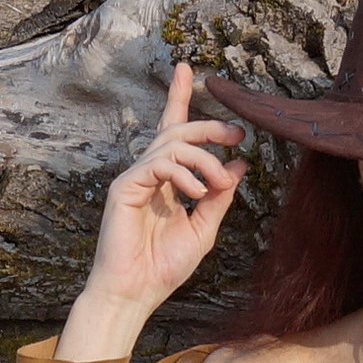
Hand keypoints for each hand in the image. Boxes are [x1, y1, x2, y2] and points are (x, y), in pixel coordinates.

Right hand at [57, 63, 245, 360]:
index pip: (174, 131)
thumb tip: (239, 165)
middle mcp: (149, 174)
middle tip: (238, 135)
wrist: (135, 293)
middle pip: (178, 131)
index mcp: (167, 180)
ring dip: (204, 160)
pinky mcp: (124, 188)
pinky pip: (159, 165)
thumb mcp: (204, 229)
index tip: (188, 70)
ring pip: (172, 145)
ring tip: (216, 185)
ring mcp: (135, 178)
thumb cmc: (164, 267)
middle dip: (210, 126)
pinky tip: (195, 194)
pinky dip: (183, 175)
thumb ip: (220, 196)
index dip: (178, 97)